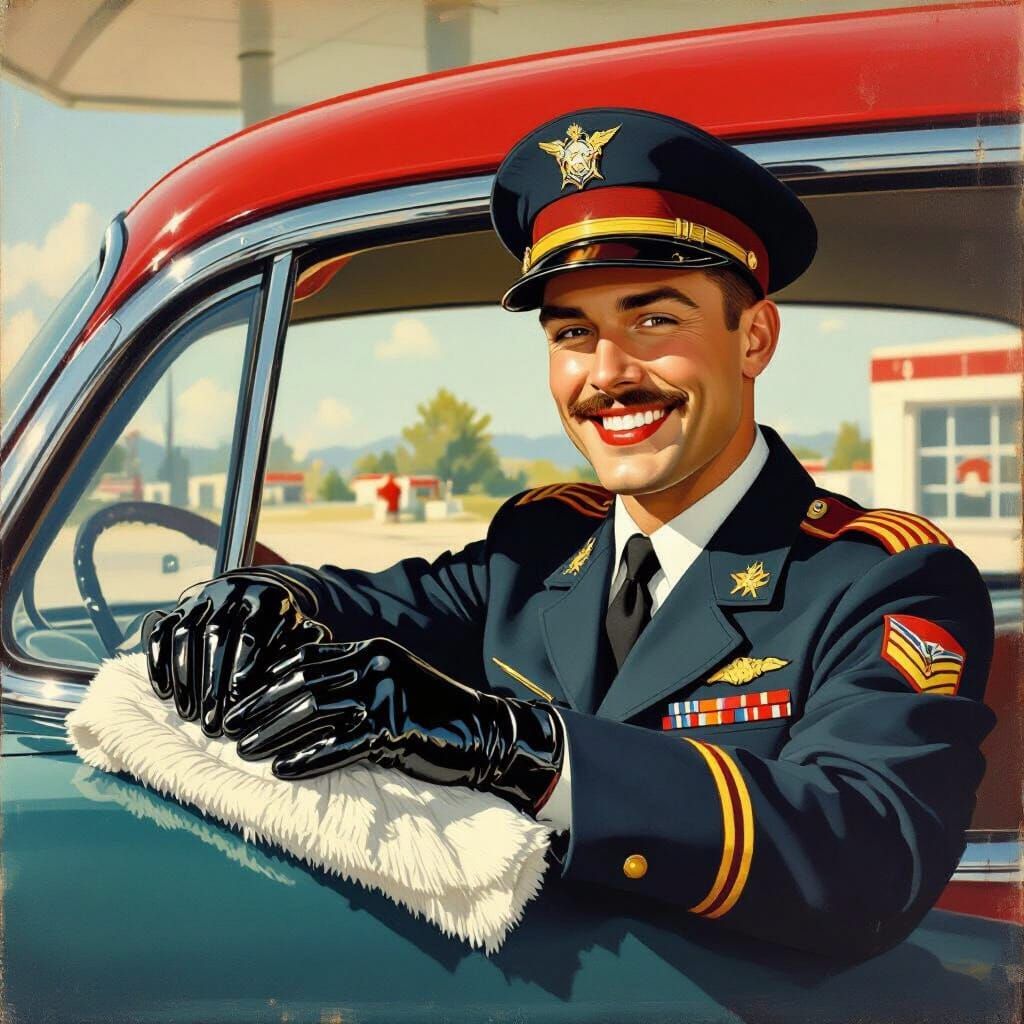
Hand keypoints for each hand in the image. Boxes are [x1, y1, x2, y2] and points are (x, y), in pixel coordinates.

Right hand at [143, 569, 330, 735]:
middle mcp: (232, 591)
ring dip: (186, 676)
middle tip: (213, 721)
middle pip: (216, 633)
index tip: (237, 699)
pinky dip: (160, 662)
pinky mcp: (179, 607)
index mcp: (268, 597)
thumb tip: (305, 684)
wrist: (262, 594)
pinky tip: (166, 694)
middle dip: (212, 680)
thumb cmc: (287, 630)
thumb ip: (304, 656)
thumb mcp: (302, 637)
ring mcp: (202, 598)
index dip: (243, 665)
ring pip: (186, 633)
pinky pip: (161, 632)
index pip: (251, 631)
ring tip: (190, 714)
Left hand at [223, 638, 563, 815]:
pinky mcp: (395, 730)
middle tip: (226, 729)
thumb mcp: (390, 682)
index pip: (305, 657)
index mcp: (370, 649)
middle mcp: (374, 665)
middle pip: (300, 683)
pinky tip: (282, 771)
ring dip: (272, 733)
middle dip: (258, 707)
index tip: (238, 700)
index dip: (265, 679)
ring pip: (312, 711)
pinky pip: (339, 746)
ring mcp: (385, 695)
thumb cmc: (431, 712)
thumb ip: (351, 681)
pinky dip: (306, 759)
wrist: (483, 732)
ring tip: (244, 752)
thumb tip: (298, 699)